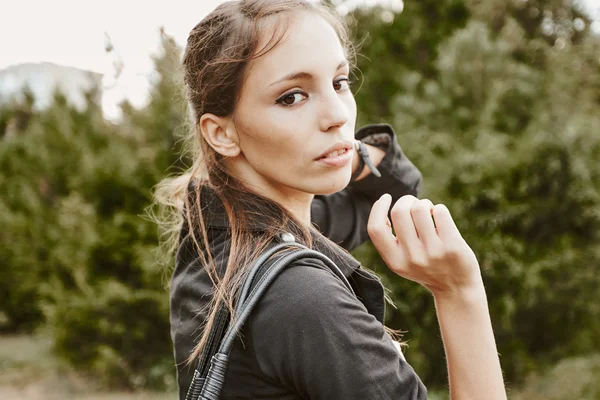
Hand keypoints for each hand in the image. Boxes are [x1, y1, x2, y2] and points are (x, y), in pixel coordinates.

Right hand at [367, 194, 482, 295]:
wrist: (456, 288)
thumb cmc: (426, 267)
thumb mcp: (402, 261)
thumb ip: (391, 240)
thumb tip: (383, 205)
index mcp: (394, 261)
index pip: (376, 229)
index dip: (378, 208)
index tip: (386, 198)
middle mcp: (411, 258)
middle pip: (399, 212)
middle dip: (407, 200)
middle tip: (415, 204)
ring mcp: (432, 252)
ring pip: (420, 208)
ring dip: (425, 204)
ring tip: (429, 213)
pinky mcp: (452, 246)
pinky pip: (440, 211)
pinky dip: (439, 209)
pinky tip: (441, 219)